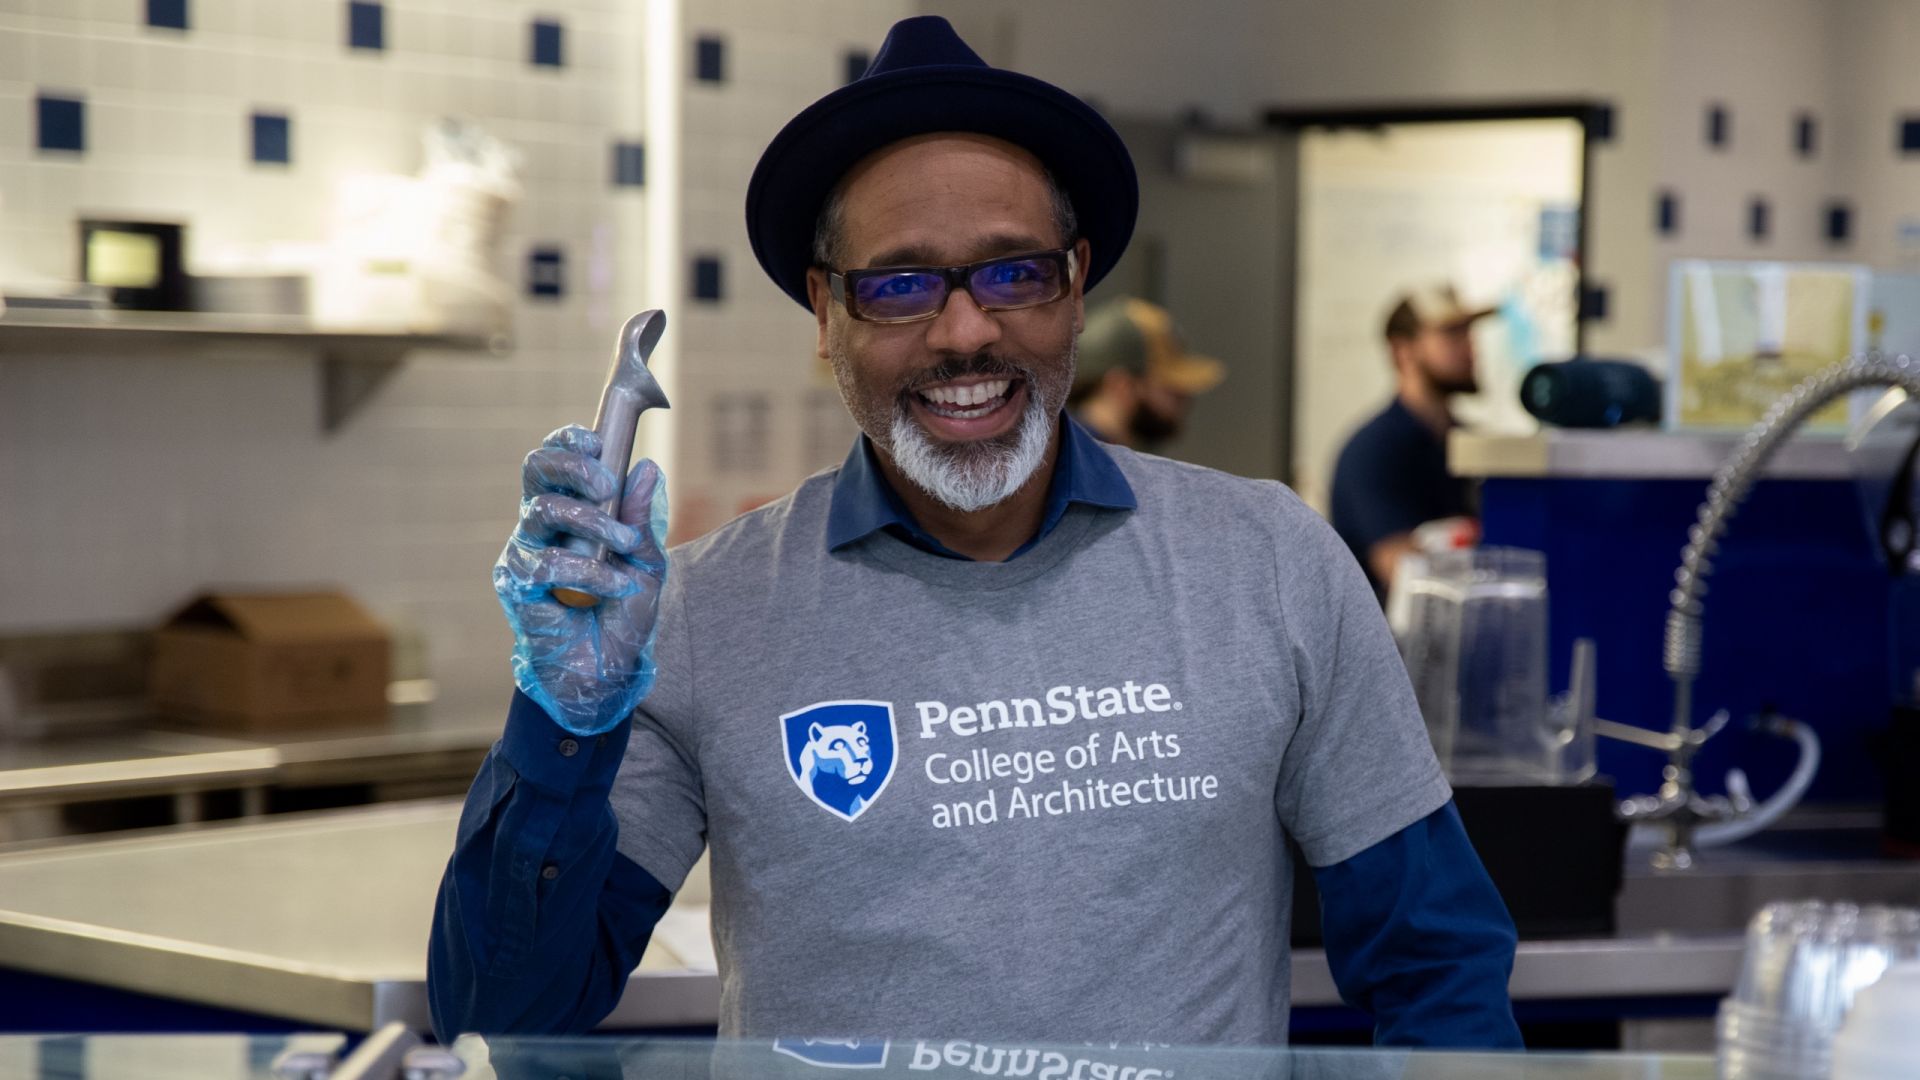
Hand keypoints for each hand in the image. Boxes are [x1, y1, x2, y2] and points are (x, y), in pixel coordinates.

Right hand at [493, 425, 668, 734]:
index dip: (569, 441)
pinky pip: (548, 563)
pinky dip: (588, 571)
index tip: (598, 441)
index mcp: (568, 511)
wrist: (607, 670)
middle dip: (573, 467)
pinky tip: (612, 587)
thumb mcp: (645, 563)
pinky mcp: (516, 585)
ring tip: (622, 546)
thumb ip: (641, 520)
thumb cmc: (622, 613)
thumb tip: (647, 468)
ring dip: (592, 522)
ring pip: (545, 509)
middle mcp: (540, 525)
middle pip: (536, 469)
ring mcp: (525, 552)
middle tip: (607, 488)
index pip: (555, 460)